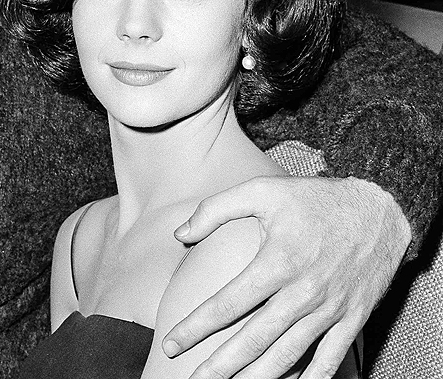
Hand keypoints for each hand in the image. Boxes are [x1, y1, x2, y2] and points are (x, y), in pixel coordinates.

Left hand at [164, 176, 410, 378]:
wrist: (380, 209)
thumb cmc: (315, 198)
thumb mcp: (262, 190)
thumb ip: (216, 209)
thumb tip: (180, 233)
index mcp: (277, 263)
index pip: (227, 304)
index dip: (195, 327)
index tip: (171, 344)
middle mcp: (303, 293)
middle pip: (253, 339)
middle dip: (220, 365)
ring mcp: (330, 309)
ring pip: (287, 355)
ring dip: (257, 377)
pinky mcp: (352, 318)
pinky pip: (330, 358)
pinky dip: (311, 378)